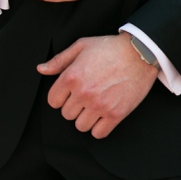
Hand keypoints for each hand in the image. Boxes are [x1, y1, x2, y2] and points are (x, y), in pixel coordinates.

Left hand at [37, 34, 157, 138]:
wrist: (139, 53)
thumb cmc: (109, 47)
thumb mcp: (81, 46)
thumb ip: (59, 60)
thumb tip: (41, 69)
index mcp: (71, 77)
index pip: (53, 101)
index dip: (59, 97)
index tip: (68, 94)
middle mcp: (83, 93)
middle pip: (66, 114)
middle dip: (73, 107)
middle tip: (84, 97)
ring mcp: (100, 105)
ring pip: (81, 126)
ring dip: (85, 118)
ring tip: (93, 106)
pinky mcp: (116, 114)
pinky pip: (99, 133)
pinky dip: (99, 128)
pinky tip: (102, 116)